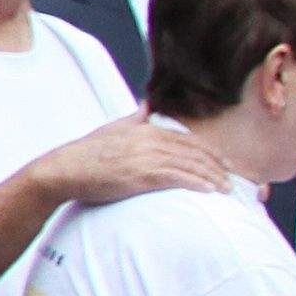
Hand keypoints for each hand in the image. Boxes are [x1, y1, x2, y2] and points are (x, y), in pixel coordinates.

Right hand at [38, 117, 237, 207]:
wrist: (62, 170)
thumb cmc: (86, 154)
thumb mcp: (112, 129)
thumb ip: (134, 118)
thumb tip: (146, 104)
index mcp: (145, 129)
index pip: (188, 140)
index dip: (209, 152)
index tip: (224, 164)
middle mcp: (149, 140)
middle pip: (194, 152)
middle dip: (216, 166)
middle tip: (233, 179)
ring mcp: (145, 157)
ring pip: (189, 165)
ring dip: (212, 177)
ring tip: (227, 189)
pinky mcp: (140, 174)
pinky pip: (175, 177)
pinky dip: (195, 183)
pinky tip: (208, 191)